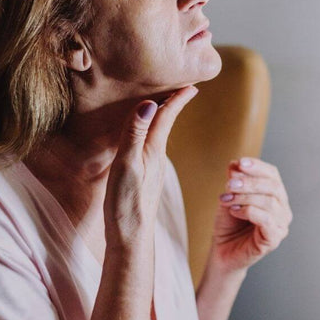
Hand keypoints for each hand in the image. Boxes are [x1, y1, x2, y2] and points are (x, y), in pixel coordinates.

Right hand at [104, 86, 198, 252]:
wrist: (130, 238)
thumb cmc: (127, 203)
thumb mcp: (128, 165)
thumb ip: (135, 135)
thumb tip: (149, 104)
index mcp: (153, 149)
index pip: (167, 115)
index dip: (178, 97)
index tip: (192, 81)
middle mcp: (155, 156)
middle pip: (165, 121)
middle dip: (171, 101)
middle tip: (181, 83)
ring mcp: (151, 168)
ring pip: (157, 133)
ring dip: (162, 116)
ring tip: (164, 101)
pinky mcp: (144, 178)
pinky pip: (149, 146)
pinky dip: (150, 133)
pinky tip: (146, 136)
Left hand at [209, 157, 291, 272]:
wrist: (222, 251)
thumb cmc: (229, 225)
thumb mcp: (229, 196)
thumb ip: (234, 180)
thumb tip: (235, 164)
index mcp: (275, 196)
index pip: (273, 175)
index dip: (258, 167)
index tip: (240, 163)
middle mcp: (283, 210)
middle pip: (273, 187)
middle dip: (249, 182)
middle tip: (229, 184)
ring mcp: (281, 225)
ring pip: (269, 202)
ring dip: (245, 197)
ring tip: (227, 199)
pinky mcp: (274, 239)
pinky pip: (266, 219)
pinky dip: (248, 211)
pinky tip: (234, 211)